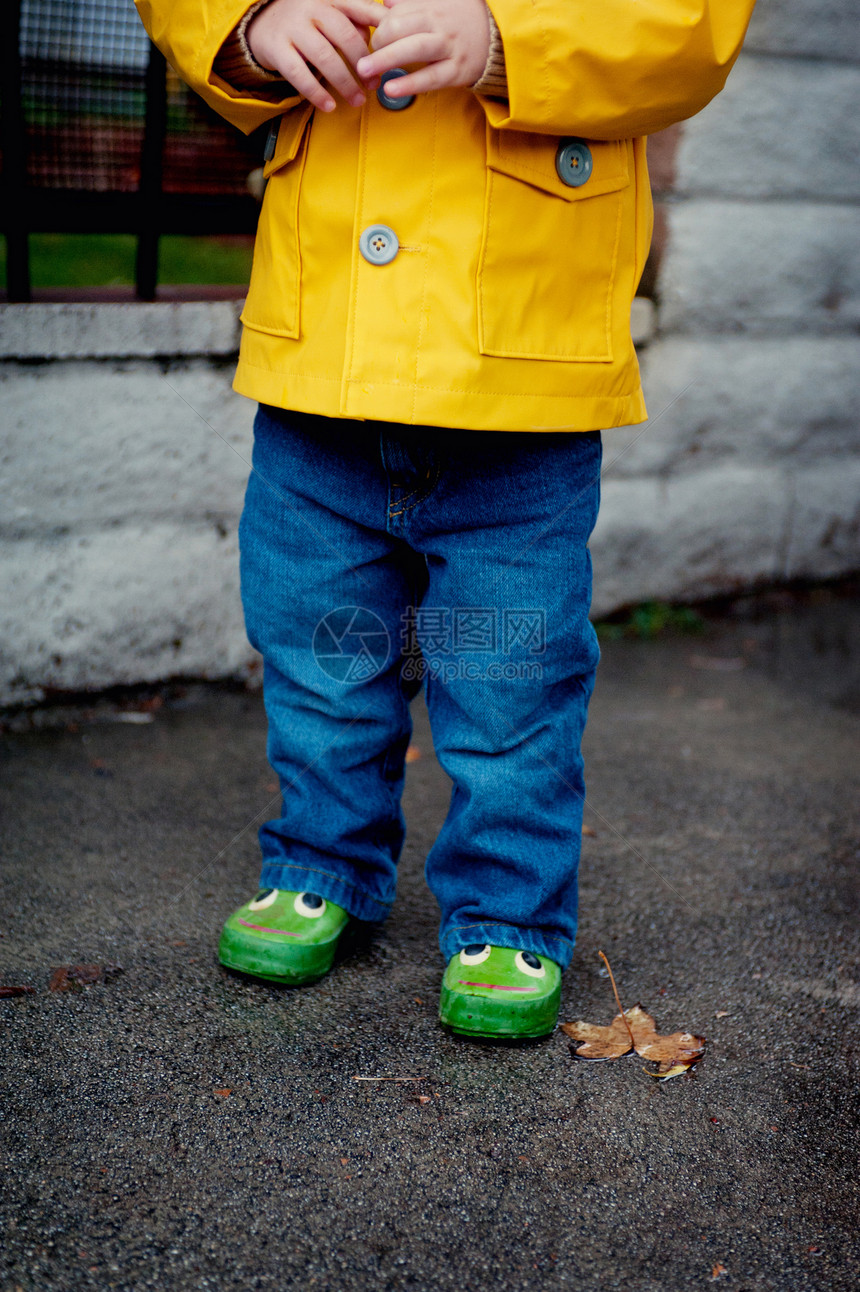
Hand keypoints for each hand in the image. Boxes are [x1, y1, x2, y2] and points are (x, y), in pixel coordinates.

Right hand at [247, 0, 382, 111]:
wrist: (263, 22)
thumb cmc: (310, 22)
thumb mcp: (333, 13)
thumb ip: (358, 22)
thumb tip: (386, 42)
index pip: (362, 8)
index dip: (381, 29)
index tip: (397, 48)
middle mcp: (312, 7)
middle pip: (345, 36)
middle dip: (364, 63)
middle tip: (374, 84)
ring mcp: (293, 27)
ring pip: (325, 57)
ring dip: (345, 83)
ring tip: (358, 100)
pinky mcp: (277, 48)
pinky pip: (299, 74)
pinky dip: (316, 93)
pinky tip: (329, 106)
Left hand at [356, 0, 490, 98]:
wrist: (498, 37)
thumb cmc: (460, 21)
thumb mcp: (438, 3)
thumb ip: (411, 3)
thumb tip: (386, 3)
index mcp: (430, 5)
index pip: (395, 14)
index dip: (378, 28)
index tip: (369, 43)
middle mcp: (439, 23)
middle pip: (400, 27)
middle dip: (377, 41)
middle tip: (359, 60)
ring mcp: (448, 47)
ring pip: (414, 49)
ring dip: (386, 59)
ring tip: (365, 71)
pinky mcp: (457, 70)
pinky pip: (430, 78)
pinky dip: (409, 84)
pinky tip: (390, 89)